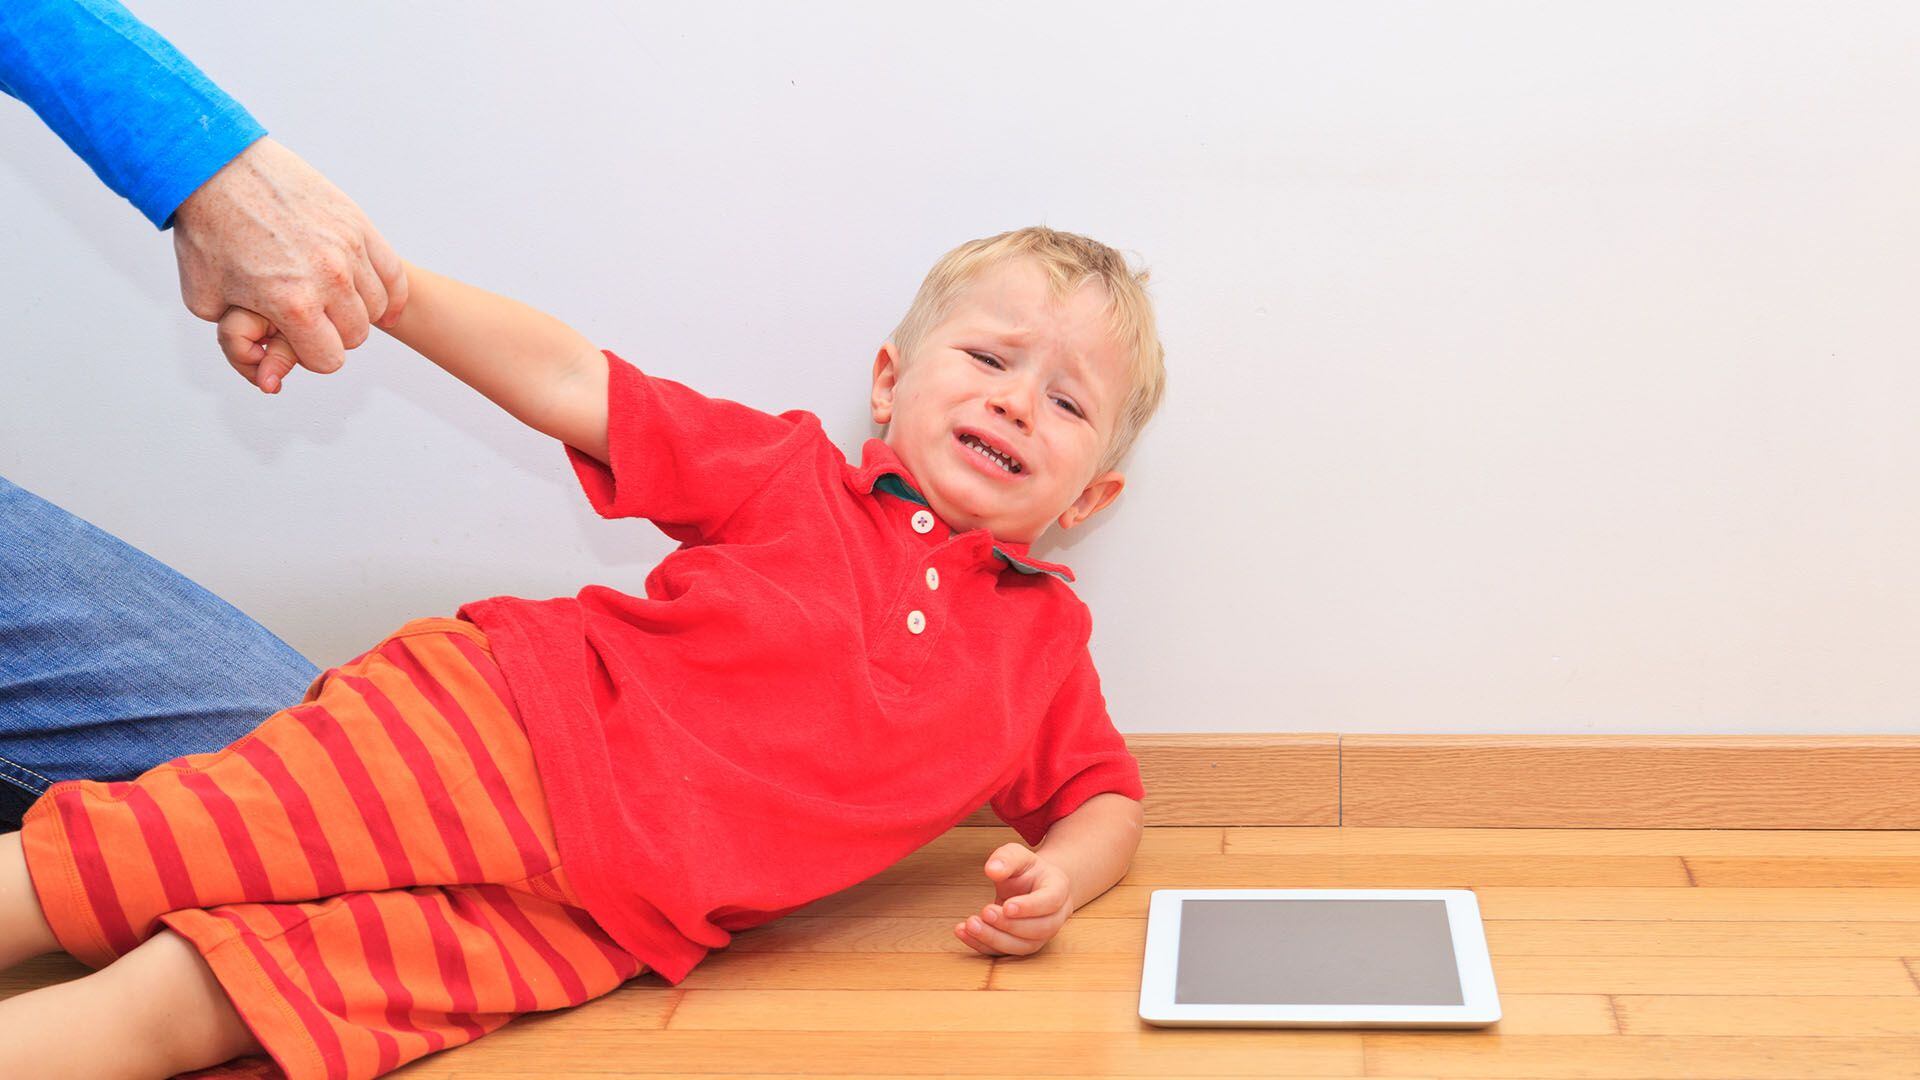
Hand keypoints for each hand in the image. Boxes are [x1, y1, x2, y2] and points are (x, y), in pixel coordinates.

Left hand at [173, 137, 408, 392]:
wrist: (216, 167)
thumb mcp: (205, 299)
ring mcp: (349, 249)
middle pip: (356, 335)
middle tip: (312, 319)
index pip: (329, 360)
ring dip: (358, 312)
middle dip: (334, 335)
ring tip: (334, 302)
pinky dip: (388, 293)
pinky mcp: (358, 225)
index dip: (312, 358)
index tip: (297, 344)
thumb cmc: (208, 231)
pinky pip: (393, 274)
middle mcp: (329, 279)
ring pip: (377, 306)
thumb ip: (236, 340)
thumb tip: (263, 369)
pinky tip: (376, 299)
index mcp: (292, 305)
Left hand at [954, 842, 1072, 956]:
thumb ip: (1006, 859)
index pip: (1050, 901)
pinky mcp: (1022, 946)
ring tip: (970, 925)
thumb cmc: (1027, 871)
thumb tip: (992, 869)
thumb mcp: (1018, 856)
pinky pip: (1005, 953)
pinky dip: (982, 945)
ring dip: (995, 939)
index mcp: (1058, 890)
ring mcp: (1040, 936)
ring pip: (1023, 946)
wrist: (1033, 886)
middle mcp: (1055, 917)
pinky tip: (963, 932)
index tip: (1006, 905)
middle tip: (985, 912)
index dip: (1029, 907)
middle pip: (1039, 929)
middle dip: (1009, 925)